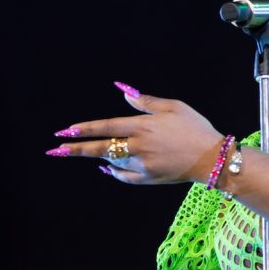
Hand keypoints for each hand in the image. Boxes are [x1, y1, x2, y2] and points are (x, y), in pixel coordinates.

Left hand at [47, 82, 224, 184]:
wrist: (212, 157)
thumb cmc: (195, 127)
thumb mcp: (173, 107)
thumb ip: (145, 101)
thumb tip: (123, 91)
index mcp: (142, 126)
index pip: (106, 126)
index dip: (84, 129)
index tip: (64, 131)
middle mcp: (138, 147)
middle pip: (101, 148)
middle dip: (76, 149)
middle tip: (56, 151)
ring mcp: (142, 165)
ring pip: (112, 161)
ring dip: (97, 157)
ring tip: (84, 153)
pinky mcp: (149, 178)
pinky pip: (124, 176)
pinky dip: (114, 172)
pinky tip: (107, 168)